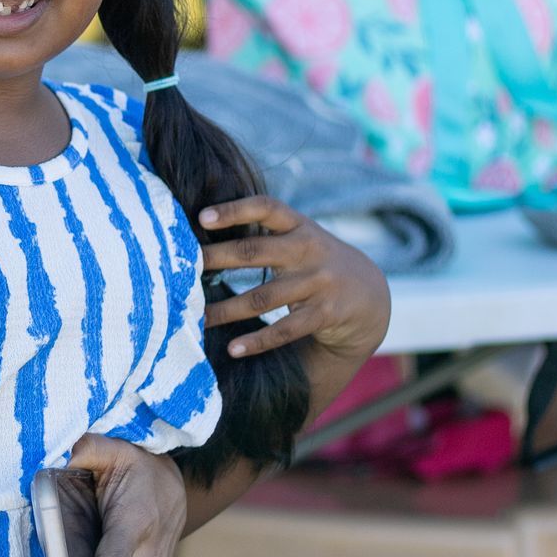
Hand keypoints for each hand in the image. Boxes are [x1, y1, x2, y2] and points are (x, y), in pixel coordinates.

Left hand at [198, 196, 390, 364]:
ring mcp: (319, 282)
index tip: (202, 217)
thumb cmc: (318, 263)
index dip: (234, 209)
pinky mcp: (325, 313)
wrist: (372, 295)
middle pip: (255, 251)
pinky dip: (257, 341)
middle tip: (184, 267)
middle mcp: (309, 250)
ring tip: (198, 317)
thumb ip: (267, 236)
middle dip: (216, 258)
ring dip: (226, 310)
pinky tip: (234, 349)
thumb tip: (205, 235)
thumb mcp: (302, 239)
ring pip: (263, 297)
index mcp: (300, 226)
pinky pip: (285, 329)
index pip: (266, 207)